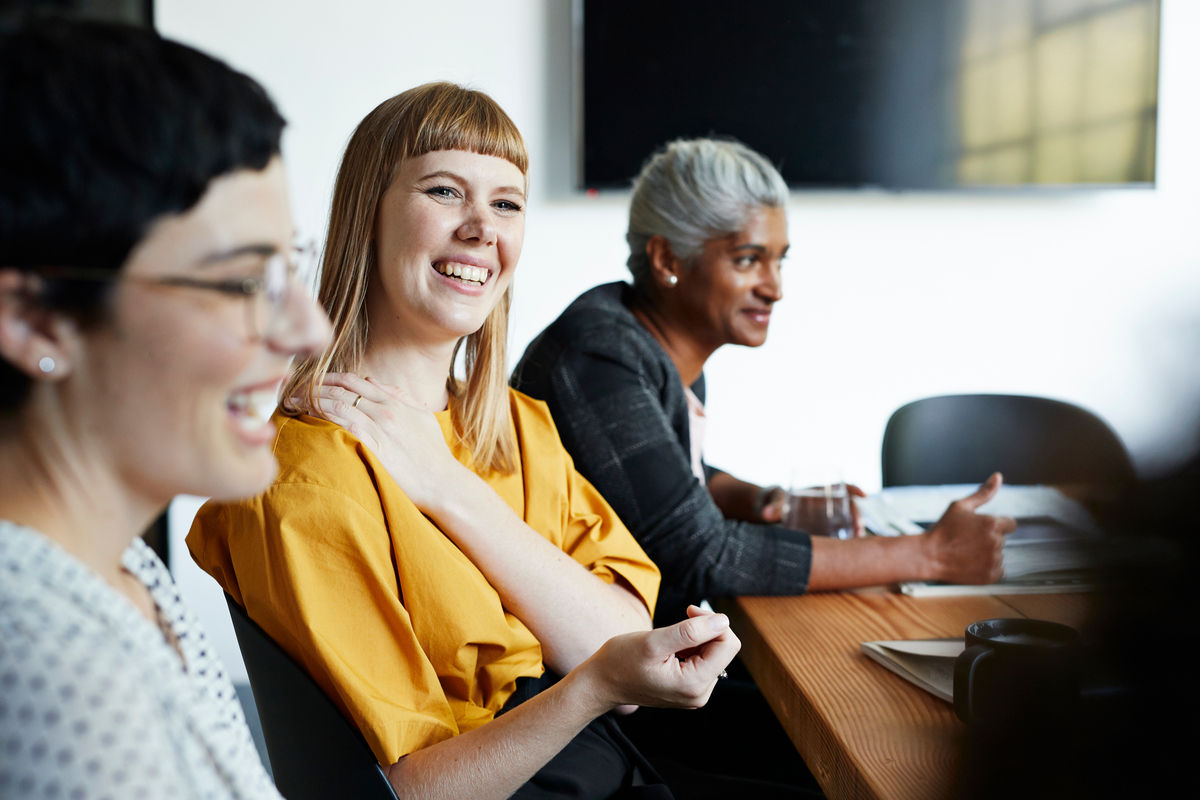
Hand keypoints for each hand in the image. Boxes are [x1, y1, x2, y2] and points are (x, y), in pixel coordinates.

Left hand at [304, 372, 467, 509]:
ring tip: (291, 400)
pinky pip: (342, 421)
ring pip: (338, 401)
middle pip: (341, 387)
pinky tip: (307, 414)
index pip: (354, 380)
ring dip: (310, 397)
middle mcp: (386, 409)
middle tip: (291, 389)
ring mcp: (379, 425)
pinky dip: (322, 413)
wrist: (443, 483)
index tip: (310, 381)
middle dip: (313, 385)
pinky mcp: (373, 443)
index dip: (328, 377)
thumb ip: (400, 398)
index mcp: (395, 401)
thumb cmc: (434, 456)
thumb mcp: (423, 418)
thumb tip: (375, 384)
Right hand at [580, 605, 739, 714]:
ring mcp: (695, 694)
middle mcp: (700, 694)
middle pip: (723, 649)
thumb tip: (722, 620)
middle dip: (705, 629)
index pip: (728, 645)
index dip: (712, 621)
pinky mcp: (689, 689)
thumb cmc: (621, 661)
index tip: (689, 611)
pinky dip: (690, 648)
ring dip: (696, 638)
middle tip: (680, 619)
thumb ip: (690, 631)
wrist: (602, 682)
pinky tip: (671, 649)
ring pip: (713, 653)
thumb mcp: (654, 641)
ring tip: (669, 640)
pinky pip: (703, 661)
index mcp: (694, 684)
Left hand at [764, 483, 867, 536]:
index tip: (863, 495)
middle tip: (858, 531)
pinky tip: (851, 554)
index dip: (855, 489)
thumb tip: (765, 514)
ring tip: (856, 543)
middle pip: (851, 507)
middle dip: (858, 517)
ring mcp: (832, 517)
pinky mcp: (830, 530)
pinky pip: (844, 534)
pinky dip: (850, 542)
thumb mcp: (779, 503)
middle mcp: (831, 504)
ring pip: (851, 522)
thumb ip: (774, 507)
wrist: (776, 513)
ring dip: (857, 531)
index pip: (843, 486)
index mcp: (822, 491)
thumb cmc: (780, 502)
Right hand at [921, 473, 1017, 583]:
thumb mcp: (960, 506)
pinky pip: (997, 570)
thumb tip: (998, 476)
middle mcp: (996, 542)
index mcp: (992, 524)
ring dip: (987, 554)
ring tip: (967, 553)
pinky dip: (986, 568)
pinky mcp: (990, 576)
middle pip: (1001, 540)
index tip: (980, 529)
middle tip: (967, 541)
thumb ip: (983, 493)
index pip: (1010, 524)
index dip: (996, 525)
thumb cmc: (943, 529)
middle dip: (988, 539)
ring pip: (999, 555)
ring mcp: (993, 561)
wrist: (929, 556)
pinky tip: (971, 563)